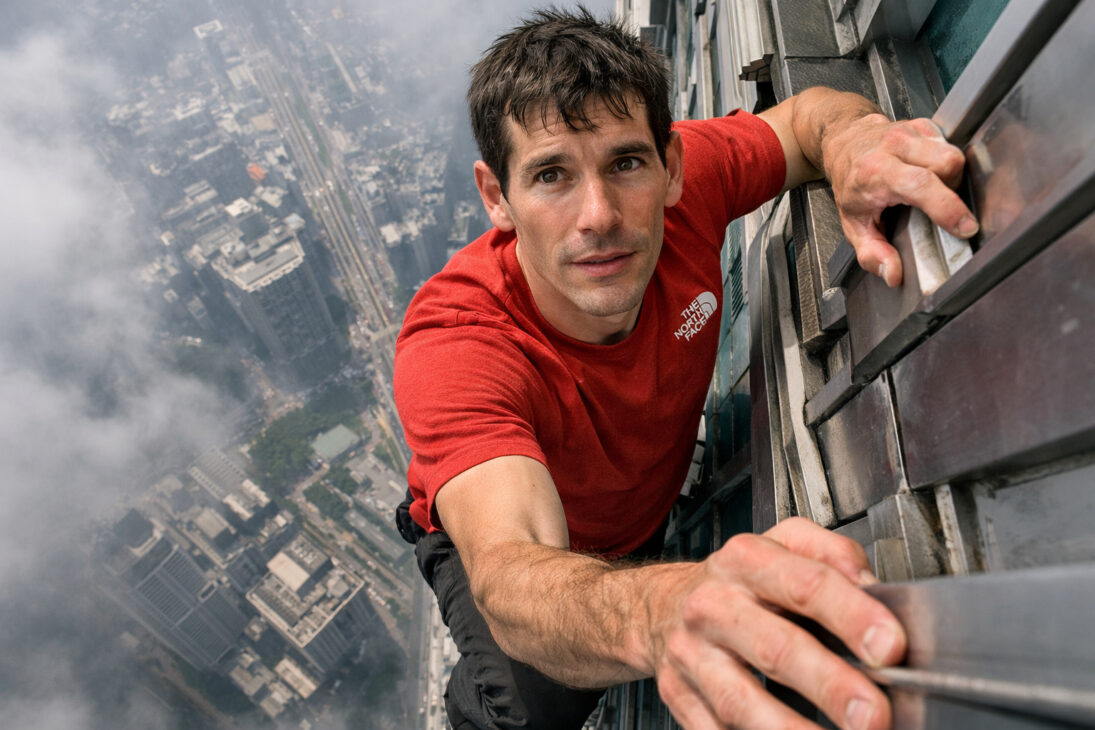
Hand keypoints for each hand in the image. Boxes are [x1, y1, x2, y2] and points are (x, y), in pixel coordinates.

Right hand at [652, 517, 905, 729]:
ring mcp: (692, 654)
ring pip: (741, 700)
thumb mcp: (782, 544)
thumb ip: (833, 555)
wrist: (665, 604)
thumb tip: (874, 592)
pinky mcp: (679, 695)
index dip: (852, 616)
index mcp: (745, 560)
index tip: (891, 648)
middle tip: (873, 714)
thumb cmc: (738, 582)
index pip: (804, 584)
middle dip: (830, 684)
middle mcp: (714, 605)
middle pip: (776, 647)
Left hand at [824, 114, 977, 286]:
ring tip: (933, 190)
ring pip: (953, 152)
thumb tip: (893, 274)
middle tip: (937, 205)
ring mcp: (910, 132)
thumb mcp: (853, 224)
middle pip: (947, 163)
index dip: (947, 207)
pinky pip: (950, 144)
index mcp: (875, 173)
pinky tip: (931, 173)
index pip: (919, 185)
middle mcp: (894, 147)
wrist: (843, 142)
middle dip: (952, 189)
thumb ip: (871, 252)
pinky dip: (947, 163)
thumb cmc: (851, 182)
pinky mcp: (924, 124)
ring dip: (952, 176)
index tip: (964, 227)